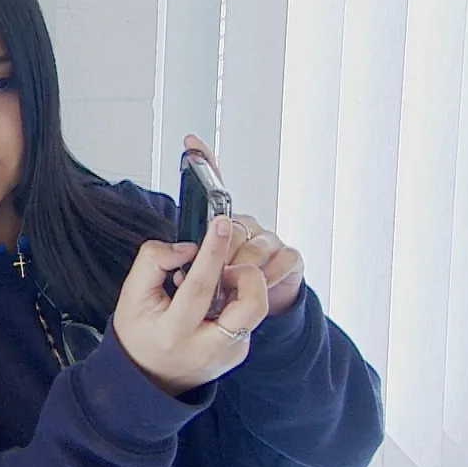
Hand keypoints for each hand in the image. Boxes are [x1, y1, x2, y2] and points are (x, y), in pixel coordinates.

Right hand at [111, 215, 270, 395]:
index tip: (221, 223)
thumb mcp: (131, 295)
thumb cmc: (139, 334)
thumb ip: (153, 262)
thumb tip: (189, 248)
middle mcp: (206, 348)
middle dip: (248, 274)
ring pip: (256, 310)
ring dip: (244, 286)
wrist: (148, 378)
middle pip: (250, 306)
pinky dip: (236, 300)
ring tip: (218, 283)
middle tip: (228, 266)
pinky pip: (249, 317)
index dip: (213, 251)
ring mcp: (228, 354)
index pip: (201, 286)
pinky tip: (214, 303)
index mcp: (174, 332)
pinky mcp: (239, 353)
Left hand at [182, 134, 305, 314]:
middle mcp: (245, 226)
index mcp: (218, 226)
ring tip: (229, 287)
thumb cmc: (213, 299)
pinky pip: (284, 259)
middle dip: (219, 253)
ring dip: (242, 269)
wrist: (242, 324)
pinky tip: (258, 286)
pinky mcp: (290, 258)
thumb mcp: (185, 281)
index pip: (212, 185)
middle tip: (209, 273)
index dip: (204, 160)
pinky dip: (270, 276)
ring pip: (257, 245)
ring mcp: (269, 240)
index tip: (190, 142)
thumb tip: (176, 250)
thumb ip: (177, 261)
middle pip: (232, 226)